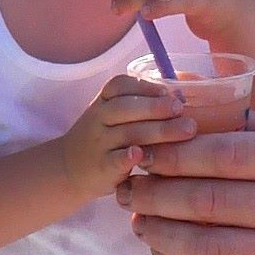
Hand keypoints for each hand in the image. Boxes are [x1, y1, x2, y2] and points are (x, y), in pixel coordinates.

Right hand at [59, 69, 196, 202]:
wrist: (68, 169)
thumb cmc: (103, 138)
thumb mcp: (112, 115)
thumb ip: (140, 103)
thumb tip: (183, 90)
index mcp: (103, 101)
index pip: (120, 85)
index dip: (146, 87)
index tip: (170, 91)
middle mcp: (99, 118)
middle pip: (126, 108)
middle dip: (156, 107)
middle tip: (181, 109)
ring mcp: (98, 143)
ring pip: (127, 133)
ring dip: (158, 130)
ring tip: (186, 130)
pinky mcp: (101, 168)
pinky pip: (113, 160)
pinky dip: (126, 156)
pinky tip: (141, 154)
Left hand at [118, 123, 254, 254]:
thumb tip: (196, 103)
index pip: (221, 155)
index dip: (172, 156)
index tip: (143, 154)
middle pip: (207, 201)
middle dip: (155, 195)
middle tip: (127, 189)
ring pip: (208, 245)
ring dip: (161, 234)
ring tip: (138, 223)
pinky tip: (164, 254)